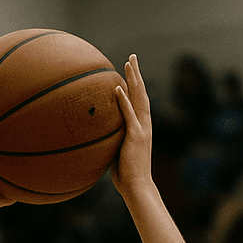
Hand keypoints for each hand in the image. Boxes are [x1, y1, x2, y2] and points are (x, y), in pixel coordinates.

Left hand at [110, 55, 152, 194]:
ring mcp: (141, 129)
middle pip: (141, 93)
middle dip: (136, 74)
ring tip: (128, 63)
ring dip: (133, 80)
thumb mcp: (117, 150)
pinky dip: (124, 101)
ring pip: (139, 98)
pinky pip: (129, 115)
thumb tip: (98, 133)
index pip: (139, 99)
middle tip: (132, 57)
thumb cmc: (126, 173)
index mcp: (141, 126)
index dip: (135, 84)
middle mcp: (144, 124)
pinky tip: (118, 88)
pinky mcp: (135, 136)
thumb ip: (112, 138)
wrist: (137, 185)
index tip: (130, 69)